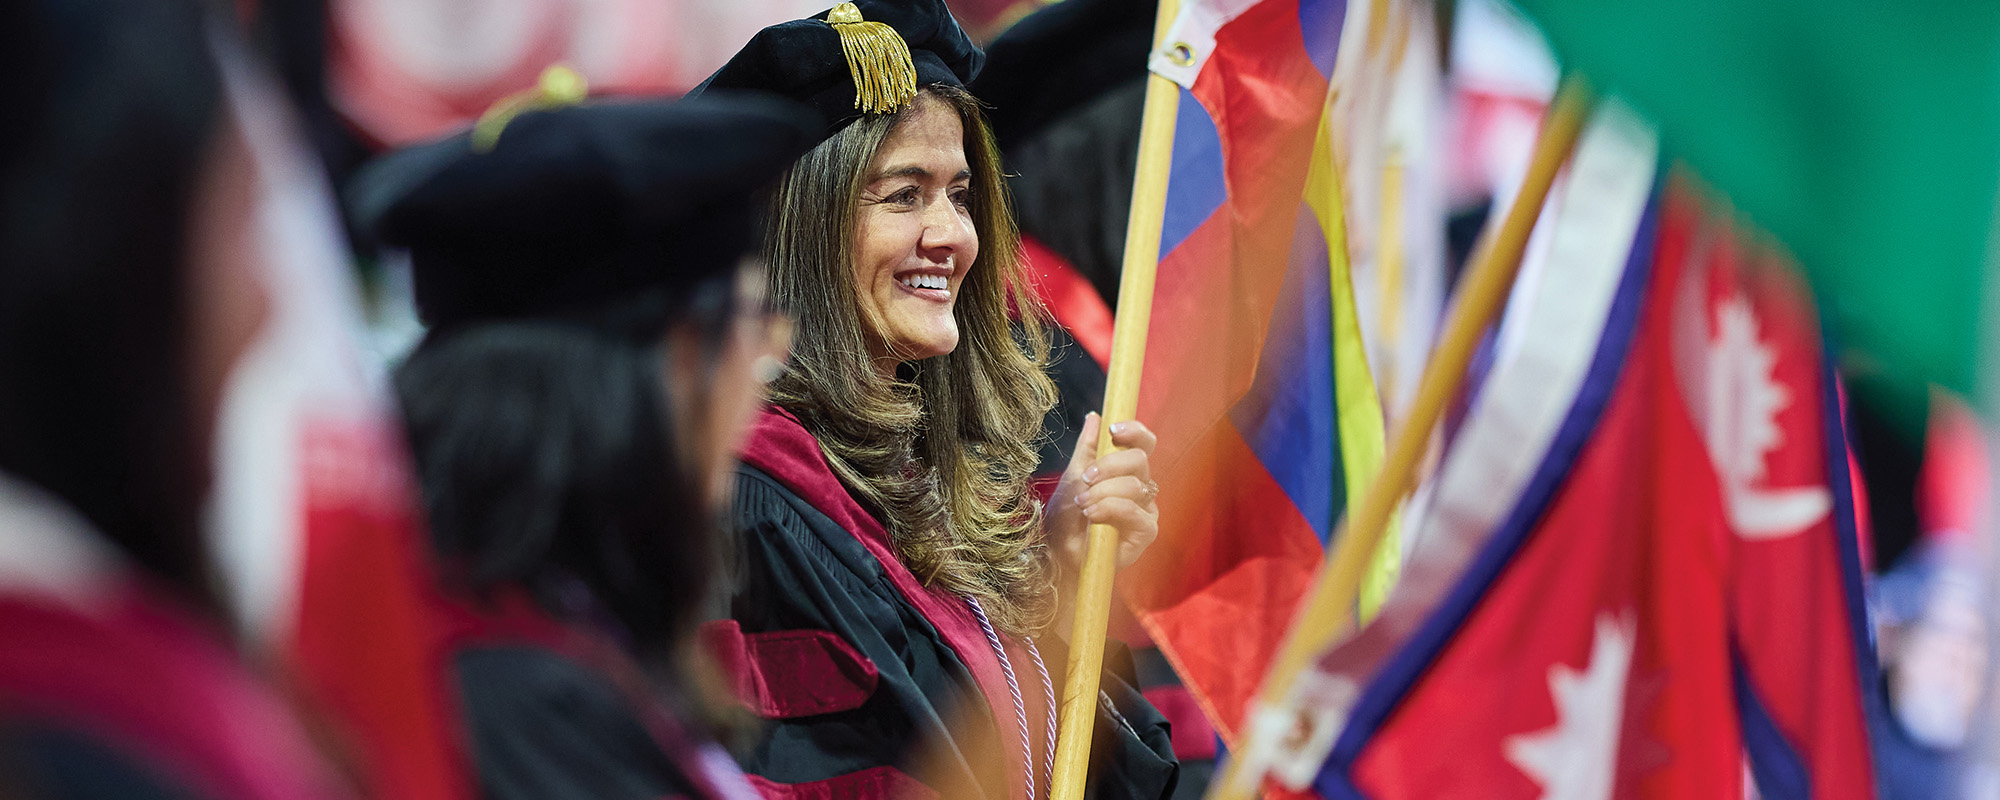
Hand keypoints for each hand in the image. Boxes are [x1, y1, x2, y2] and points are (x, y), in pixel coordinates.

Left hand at [1046, 412, 1159, 574]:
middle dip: (1110, 465)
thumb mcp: (1072, 478)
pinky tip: (1092, 515)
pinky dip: (1110, 509)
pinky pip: (1135, 511)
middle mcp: (1140, 488)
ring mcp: (1146, 509)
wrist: (1059, 557)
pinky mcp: (1146, 532)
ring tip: (1082, 504)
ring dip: (1103, 491)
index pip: (1142, 443)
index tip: (1112, 431)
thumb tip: (1095, 417)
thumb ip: (1086, 450)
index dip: (1134, 431)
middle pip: (1140, 459)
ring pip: (1135, 485)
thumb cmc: (1066, 521)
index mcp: (1126, 472)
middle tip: (1086, 479)